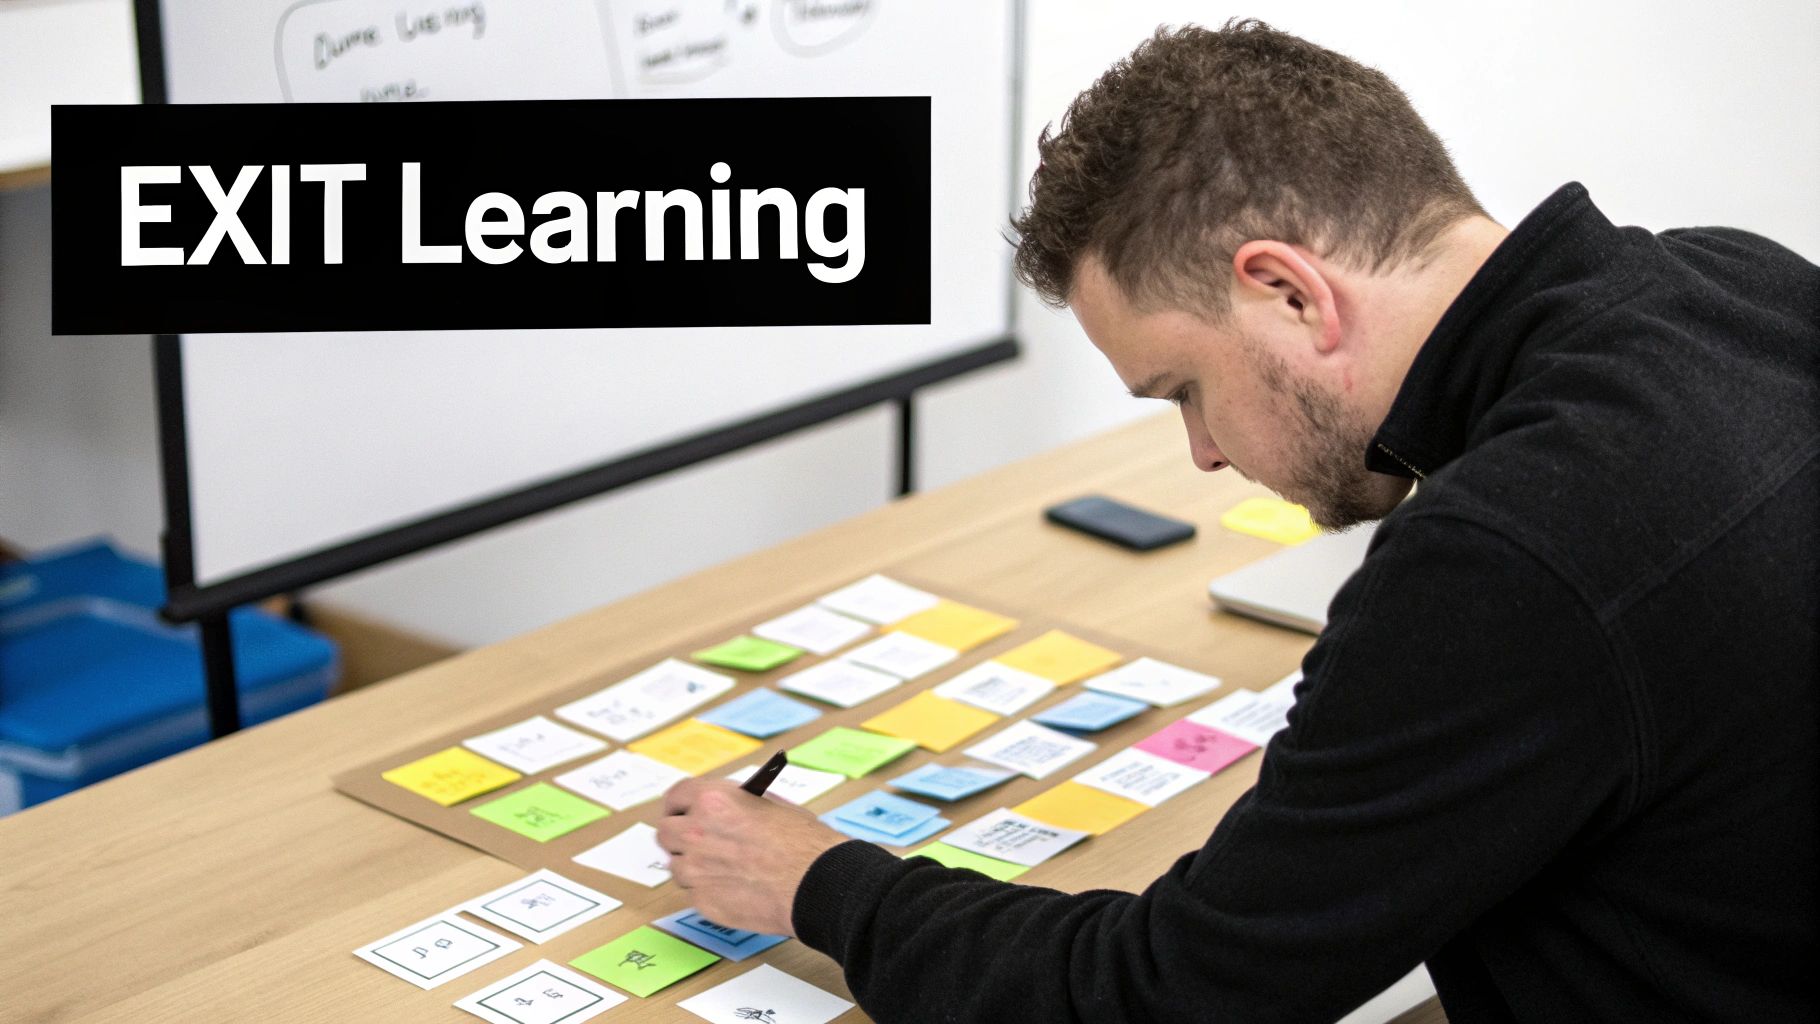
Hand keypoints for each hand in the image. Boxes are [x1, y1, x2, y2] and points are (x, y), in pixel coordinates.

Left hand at [655, 777, 850, 936]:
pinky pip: (694, 893)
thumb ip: (738, 806)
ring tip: (719, 869)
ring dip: (692, 866)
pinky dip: (708, 891)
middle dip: (678, 836)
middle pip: (665, 833)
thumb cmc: (802, 843)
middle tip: (695, 842)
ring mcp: (696, 869)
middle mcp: (696, 832)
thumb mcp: (771, 805)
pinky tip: (732, 889)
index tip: (679, 812)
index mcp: (713, 800)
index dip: (678, 805)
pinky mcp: (703, 901)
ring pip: (677, 866)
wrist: (814, 883)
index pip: (675, 797)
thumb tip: (726, 810)